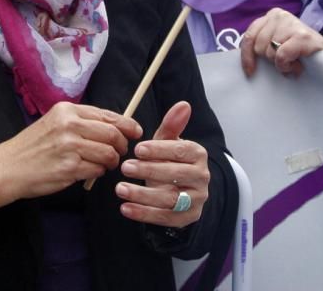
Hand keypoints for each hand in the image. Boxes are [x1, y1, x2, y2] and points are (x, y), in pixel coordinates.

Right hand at [0, 102, 141, 223]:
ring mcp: (70, 146)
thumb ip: (81, 123)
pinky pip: (97, 170)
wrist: (8, 167)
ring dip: (110, 162)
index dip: (126, 124)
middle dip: (121, 146)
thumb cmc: (32, 147)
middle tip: (118, 154)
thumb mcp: (54, 124)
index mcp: (66, 110)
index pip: (107, 115)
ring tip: (101, 165)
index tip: (136, 131)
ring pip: (109, 153)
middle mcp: (69, 124)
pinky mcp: (70, 167)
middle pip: (113, 134)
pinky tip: (87, 172)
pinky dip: (97, 173)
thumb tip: (114, 127)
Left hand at [116, 101, 208, 227]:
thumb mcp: (168, 142)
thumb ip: (171, 125)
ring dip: (142, 195)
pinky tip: (125, 208)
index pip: (180, 151)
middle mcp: (202, 177)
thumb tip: (183, 104)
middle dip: (148, 171)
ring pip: (170, 199)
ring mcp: (196, 200)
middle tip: (125, 167)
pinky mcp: (187, 218)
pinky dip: (144, 214)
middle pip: (175, 175)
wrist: (182, 189)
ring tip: (120, 189)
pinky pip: (165, 218)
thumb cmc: (170, 161)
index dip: (158, 150)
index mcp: (198, 155)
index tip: (137, 149)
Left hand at [240, 7, 322, 77]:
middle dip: (270, 60)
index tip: (250, 71)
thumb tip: (245, 61)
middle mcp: (279, 15)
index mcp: (271, 16)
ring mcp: (291, 23)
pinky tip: (297, 66)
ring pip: (269, 53)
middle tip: (287, 61)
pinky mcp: (302, 36)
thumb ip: (262, 44)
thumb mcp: (277, 42)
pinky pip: (281, 56)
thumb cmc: (301, 51)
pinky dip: (287, 65)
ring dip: (281, 64)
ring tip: (294, 62)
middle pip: (259, 47)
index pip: (249, 36)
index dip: (247, 56)